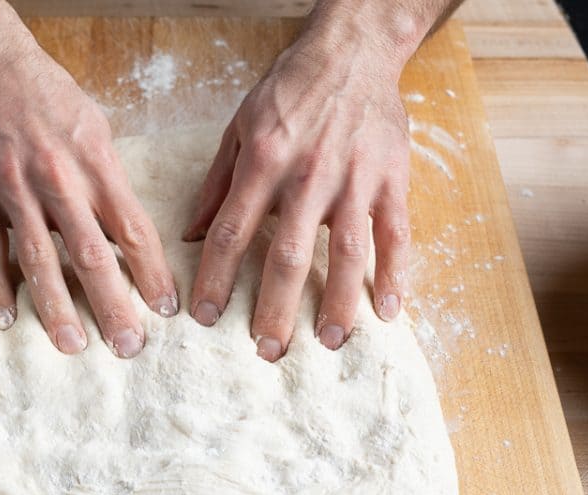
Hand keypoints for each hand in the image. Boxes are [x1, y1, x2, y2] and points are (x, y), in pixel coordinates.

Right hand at [0, 24, 175, 356]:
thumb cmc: (48, 98)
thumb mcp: (93, 129)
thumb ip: (105, 182)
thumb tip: (123, 237)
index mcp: (95, 163)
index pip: (132, 228)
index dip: (152, 272)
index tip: (167, 309)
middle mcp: (58, 178)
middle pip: (91, 253)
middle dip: (113, 304)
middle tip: (128, 346)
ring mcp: (13, 187)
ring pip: (38, 257)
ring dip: (56, 306)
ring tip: (72, 344)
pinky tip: (6, 320)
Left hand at [185, 18, 414, 358]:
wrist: (353, 50)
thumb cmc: (289, 90)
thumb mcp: (239, 128)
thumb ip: (217, 183)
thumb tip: (191, 234)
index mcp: (264, 164)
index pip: (231, 232)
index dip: (216, 278)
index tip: (206, 318)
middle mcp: (308, 176)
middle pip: (288, 255)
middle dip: (275, 308)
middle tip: (266, 352)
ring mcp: (355, 179)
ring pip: (346, 251)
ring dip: (337, 302)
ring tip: (327, 343)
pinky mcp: (392, 177)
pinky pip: (395, 233)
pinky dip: (395, 273)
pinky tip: (387, 310)